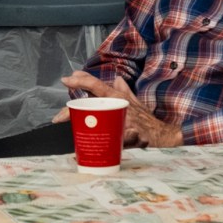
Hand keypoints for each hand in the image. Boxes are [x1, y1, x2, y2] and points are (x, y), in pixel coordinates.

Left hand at [53, 71, 183, 147]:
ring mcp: (126, 119)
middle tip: (58, 117)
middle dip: (72, 110)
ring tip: (71, 128)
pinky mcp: (133, 134)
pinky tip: (98, 144)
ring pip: (100, 121)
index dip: (82, 80)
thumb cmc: (146, 120)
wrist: (164, 135)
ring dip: (85, 126)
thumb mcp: (135, 102)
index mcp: (119, 97)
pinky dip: (112, 140)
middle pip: (91, 104)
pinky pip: (119, 138)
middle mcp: (121, 105)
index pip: (98, 85)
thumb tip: (116, 78)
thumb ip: (123, 90)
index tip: (67, 79)